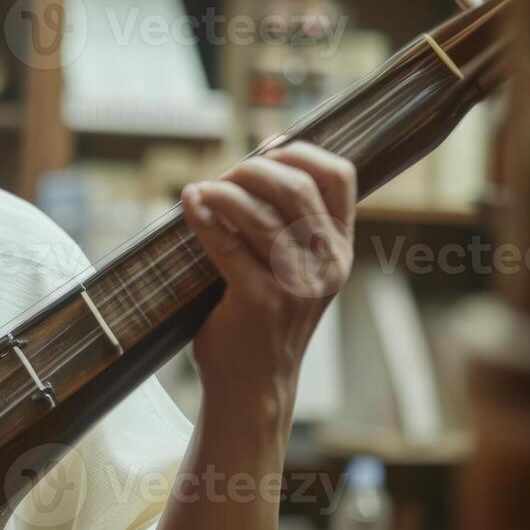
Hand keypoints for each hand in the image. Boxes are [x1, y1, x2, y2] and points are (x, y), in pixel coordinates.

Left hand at [180, 143, 355, 415]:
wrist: (254, 383)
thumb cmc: (265, 317)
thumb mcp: (292, 264)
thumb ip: (286, 214)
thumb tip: (271, 145)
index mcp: (339, 250)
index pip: (339, 178)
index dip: (301, 152)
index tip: (267, 149)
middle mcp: (326, 265)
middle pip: (296, 188)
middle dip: (253, 169)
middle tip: (224, 174)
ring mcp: (295, 285)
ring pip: (260, 214)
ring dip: (223, 191)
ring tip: (201, 191)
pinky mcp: (258, 302)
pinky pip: (226, 246)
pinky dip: (203, 217)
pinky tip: (189, 204)